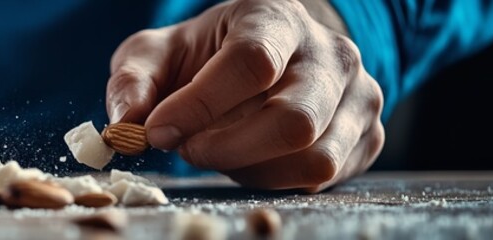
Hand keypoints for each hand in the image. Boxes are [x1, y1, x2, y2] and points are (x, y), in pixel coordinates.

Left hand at [106, 0, 382, 191]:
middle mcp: (329, 53)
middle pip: (293, 120)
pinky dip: (275, 179)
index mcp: (275, 18)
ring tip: (220, 149)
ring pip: (314, 157)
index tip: (158, 130)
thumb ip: (132, 83)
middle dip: (227, 149)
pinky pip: (322, 177)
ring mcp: (358, 95)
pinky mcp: (366, 136)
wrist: (266, 57)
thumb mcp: (157, 54)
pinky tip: (251, 158)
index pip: (251, 63)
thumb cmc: (205, 55)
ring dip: (251, 168)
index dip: (200, 105)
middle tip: (189, 147)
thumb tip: (125, 126)